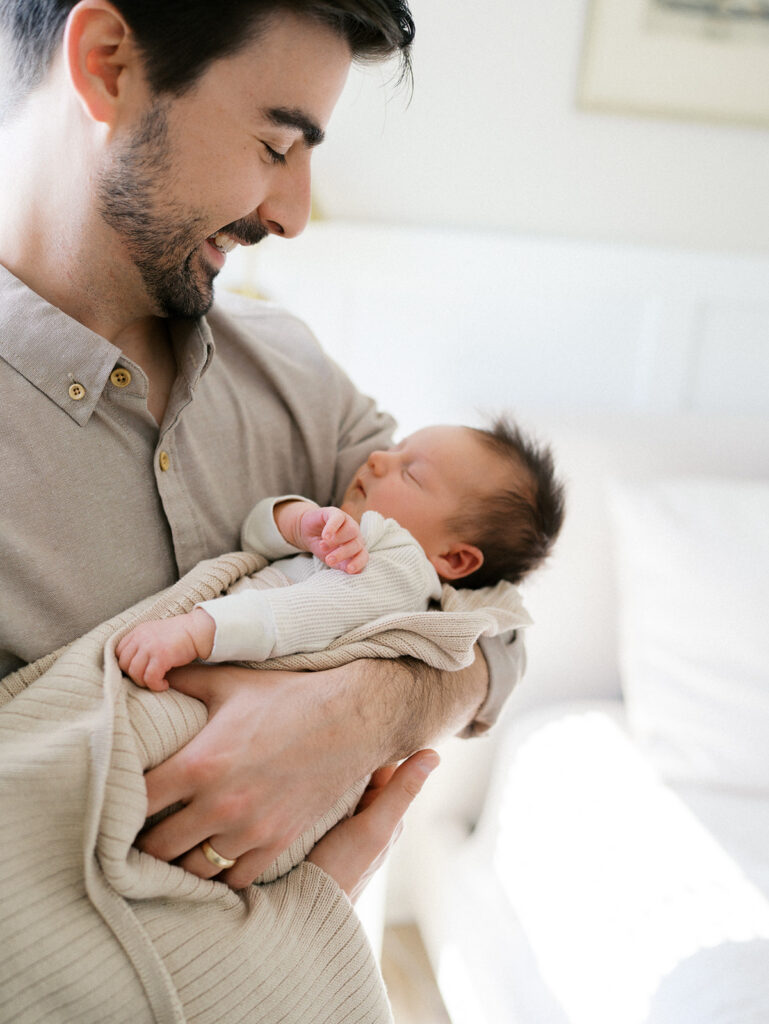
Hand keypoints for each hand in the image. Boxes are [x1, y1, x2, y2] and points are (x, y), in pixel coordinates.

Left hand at [116, 609, 214, 689]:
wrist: (199, 630)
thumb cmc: (181, 636)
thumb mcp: (156, 634)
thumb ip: (142, 644)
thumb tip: (131, 666)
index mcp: (138, 632)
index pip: (119, 652)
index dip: (126, 665)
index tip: (139, 671)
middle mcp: (141, 637)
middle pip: (124, 664)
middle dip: (134, 676)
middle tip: (148, 679)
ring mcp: (150, 646)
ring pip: (135, 672)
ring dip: (144, 682)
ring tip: (157, 683)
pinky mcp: (162, 655)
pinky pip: (150, 677)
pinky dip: (156, 685)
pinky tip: (165, 685)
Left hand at [136, 662, 384, 888]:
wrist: (351, 718)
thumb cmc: (289, 696)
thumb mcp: (231, 682)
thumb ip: (185, 680)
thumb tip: (148, 672)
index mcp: (200, 763)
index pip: (137, 803)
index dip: (120, 806)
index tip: (119, 805)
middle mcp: (220, 803)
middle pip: (157, 848)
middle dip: (144, 842)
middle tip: (139, 835)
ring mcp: (250, 829)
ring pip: (194, 871)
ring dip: (180, 862)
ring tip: (176, 851)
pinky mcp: (278, 842)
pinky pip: (235, 879)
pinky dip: (223, 873)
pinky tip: (217, 857)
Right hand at [299, 506, 368, 573]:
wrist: (307, 531)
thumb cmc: (322, 547)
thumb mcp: (330, 559)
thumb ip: (340, 565)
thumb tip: (349, 571)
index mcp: (356, 548)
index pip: (363, 556)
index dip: (358, 563)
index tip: (349, 569)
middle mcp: (355, 535)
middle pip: (356, 544)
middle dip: (343, 553)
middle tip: (329, 559)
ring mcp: (347, 522)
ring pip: (351, 530)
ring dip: (337, 540)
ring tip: (323, 546)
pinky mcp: (336, 513)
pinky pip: (338, 519)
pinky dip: (332, 528)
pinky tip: (325, 536)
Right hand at [308, 750, 438, 902]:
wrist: (301, 909)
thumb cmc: (342, 870)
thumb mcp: (374, 827)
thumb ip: (401, 791)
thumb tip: (434, 754)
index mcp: (389, 812)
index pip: (386, 763)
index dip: (373, 745)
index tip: (356, 728)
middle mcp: (370, 814)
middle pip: (363, 771)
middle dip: (351, 756)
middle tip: (331, 739)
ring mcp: (344, 820)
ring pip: (342, 782)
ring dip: (331, 770)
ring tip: (316, 755)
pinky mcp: (321, 826)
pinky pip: (323, 796)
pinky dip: (317, 786)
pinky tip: (304, 778)